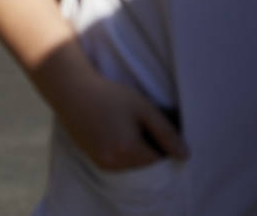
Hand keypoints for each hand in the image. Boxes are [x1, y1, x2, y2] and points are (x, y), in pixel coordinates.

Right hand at [54, 67, 187, 170]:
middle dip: (149, 148)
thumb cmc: (109, 95)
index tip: (151, 122)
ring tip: (125, 126)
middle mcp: (115, 162)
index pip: (160, 159)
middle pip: (146, 165)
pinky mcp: (94, 160)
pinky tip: (115, 131)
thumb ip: (166, 133)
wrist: (71, 91)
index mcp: (129, 150)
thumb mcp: (143, 108)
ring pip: (132, 165)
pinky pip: (119, 163)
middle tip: (139, 123)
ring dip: (135, 151)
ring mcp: (102, 163)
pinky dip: (122, 152)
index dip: (161, 141)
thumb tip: (185, 156)